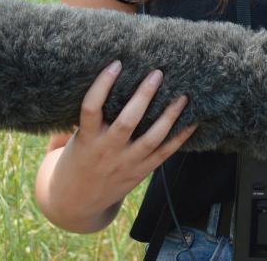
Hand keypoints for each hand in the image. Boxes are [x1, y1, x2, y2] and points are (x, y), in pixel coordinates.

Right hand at [41, 60, 196, 229]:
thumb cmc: (75, 161)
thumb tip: (88, 82)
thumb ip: (80, 119)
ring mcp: (126, 162)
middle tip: (158, 73)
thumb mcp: (72, 140)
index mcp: (86, 139)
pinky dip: (180, 137)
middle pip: (127, 121)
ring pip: (152, 138)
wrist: (76, 203)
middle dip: (144, 96)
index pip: (91, 108)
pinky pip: (164, 153)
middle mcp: (107, 150)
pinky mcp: (141, 171)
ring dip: (169, 116)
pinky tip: (193, 121)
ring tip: (183, 95)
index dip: (102, 84)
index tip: (116, 63)